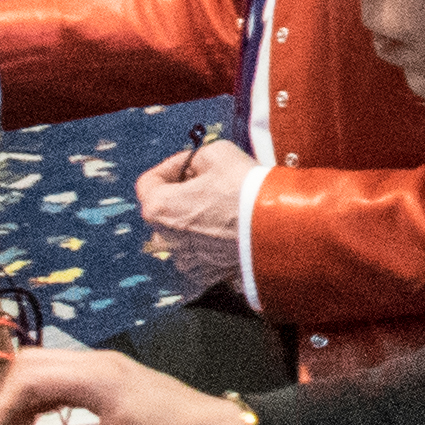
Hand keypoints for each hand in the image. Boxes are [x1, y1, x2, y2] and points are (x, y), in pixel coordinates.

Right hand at [0, 343, 264, 424]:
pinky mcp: (111, 382)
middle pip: (32, 365)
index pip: (28, 375)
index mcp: (98, 376)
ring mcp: (105, 370)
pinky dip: (43, 405)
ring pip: (47, 372)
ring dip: (24, 403)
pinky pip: (64, 383)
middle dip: (6, 401)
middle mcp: (98, 363)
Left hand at [133, 134, 250, 282]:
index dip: (170, 167)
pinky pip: (198, 253)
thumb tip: (190, 167)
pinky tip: (229, 229)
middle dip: (182, 194)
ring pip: (181, 232)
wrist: (276, 225)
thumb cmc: (244, 188)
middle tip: (211, 182)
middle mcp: (165, 237)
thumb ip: (193, 159)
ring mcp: (184, 258)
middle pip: (164, 208)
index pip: (148, 181)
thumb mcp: (217, 153)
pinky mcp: (204, 272)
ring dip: (195, 219)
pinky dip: (209, 242)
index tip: (191, 164)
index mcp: (159, 207)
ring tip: (223, 207)